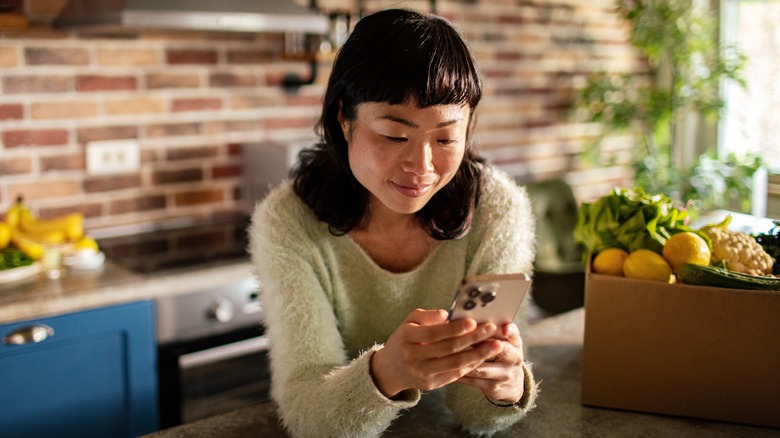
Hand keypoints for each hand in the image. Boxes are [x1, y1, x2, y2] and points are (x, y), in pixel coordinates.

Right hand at [370, 309, 502, 398]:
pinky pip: (455, 374)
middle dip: (473, 339)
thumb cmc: (405, 338)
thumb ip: (427, 316)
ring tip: (495, 345)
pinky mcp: (431, 384)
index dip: (455, 328)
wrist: (391, 368)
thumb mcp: (410, 322)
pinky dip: (471, 365)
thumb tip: (446, 314)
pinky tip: (484, 356)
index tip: (473, 321)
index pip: (434, 333)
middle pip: (448, 349)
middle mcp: (413, 357)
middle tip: (491, 330)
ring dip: (478, 354)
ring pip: (455, 364)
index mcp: (407, 337)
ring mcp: (422, 373)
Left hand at [456, 322, 524, 403]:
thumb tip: (477, 316)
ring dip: (465, 359)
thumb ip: (497, 329)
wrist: (512, 384)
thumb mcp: (507, 341)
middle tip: (466, 337)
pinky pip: (473, 380)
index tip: (502, 328)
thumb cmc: (503, 354)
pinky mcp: (492, 387)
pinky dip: (459, 372)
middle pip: (500, 350)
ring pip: (482, 367)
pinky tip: (447, 366)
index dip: (509, 331)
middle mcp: (514, 360)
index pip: (514, 335)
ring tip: (449, 351)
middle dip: (483, 344)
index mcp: (516, 344)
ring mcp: (504, 375)